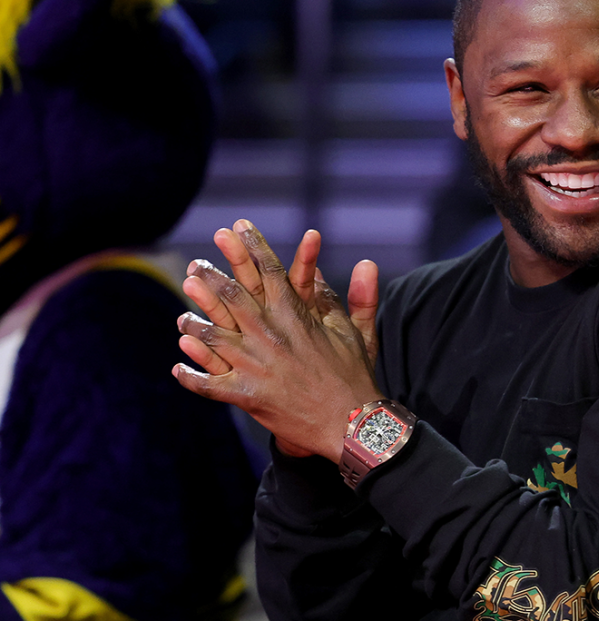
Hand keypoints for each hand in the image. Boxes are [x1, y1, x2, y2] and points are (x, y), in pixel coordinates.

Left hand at [173, 220, 383, 462]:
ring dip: (193, 324)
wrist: (349, 423)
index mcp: (294, 315)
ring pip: (211, 337)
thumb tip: (366, 263)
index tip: (238, 227)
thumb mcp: (358, 332)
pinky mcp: (245, 395)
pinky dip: (191, 376)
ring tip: (182, 316)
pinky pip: (208, 384)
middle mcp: (268, 334)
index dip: (252, 246)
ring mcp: (253, 365)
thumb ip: (358, 296)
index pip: (269, 270)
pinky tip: (179, 367)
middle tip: (196, 264)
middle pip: (231, 296)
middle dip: (211, 276)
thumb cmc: (355, 376)